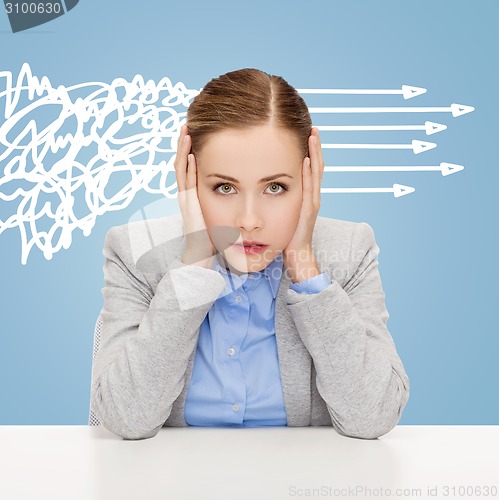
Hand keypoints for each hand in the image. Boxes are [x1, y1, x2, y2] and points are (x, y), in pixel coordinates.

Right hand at [174, 125, 215, 268]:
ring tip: (186, 131)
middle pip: (183, 162)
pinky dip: (186, 167)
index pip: (190, 167)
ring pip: (181, 169)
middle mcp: (187, 194)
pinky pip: (185, 183)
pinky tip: (190, 154)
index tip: (197, 134)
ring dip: (183, 150)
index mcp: (194, 195)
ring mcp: (185, 199)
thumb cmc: (214, 238)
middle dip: (184, 144)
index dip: (191, 150)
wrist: (202, 256)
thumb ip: (225, 200)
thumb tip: (238, 191)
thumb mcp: (220, 213)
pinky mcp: (188, 206)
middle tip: (188, 125)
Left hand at [283, 127, 324, 282]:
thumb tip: (266, 187)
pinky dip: (310, 173)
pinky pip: (310, 188)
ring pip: (316, 173)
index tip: (306, 134)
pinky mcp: (308, 211)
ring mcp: (312, 203)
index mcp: (305, 195)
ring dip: (315, 154)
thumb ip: (279, 199)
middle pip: (316, 166)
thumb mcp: (282, 212)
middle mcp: (312, 196)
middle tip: (313, 127)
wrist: (297, 256)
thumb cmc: (287, 236)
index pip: (310, 168)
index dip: (310, 151)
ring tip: (313, 136)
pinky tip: (307, 160)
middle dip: (315, 147)